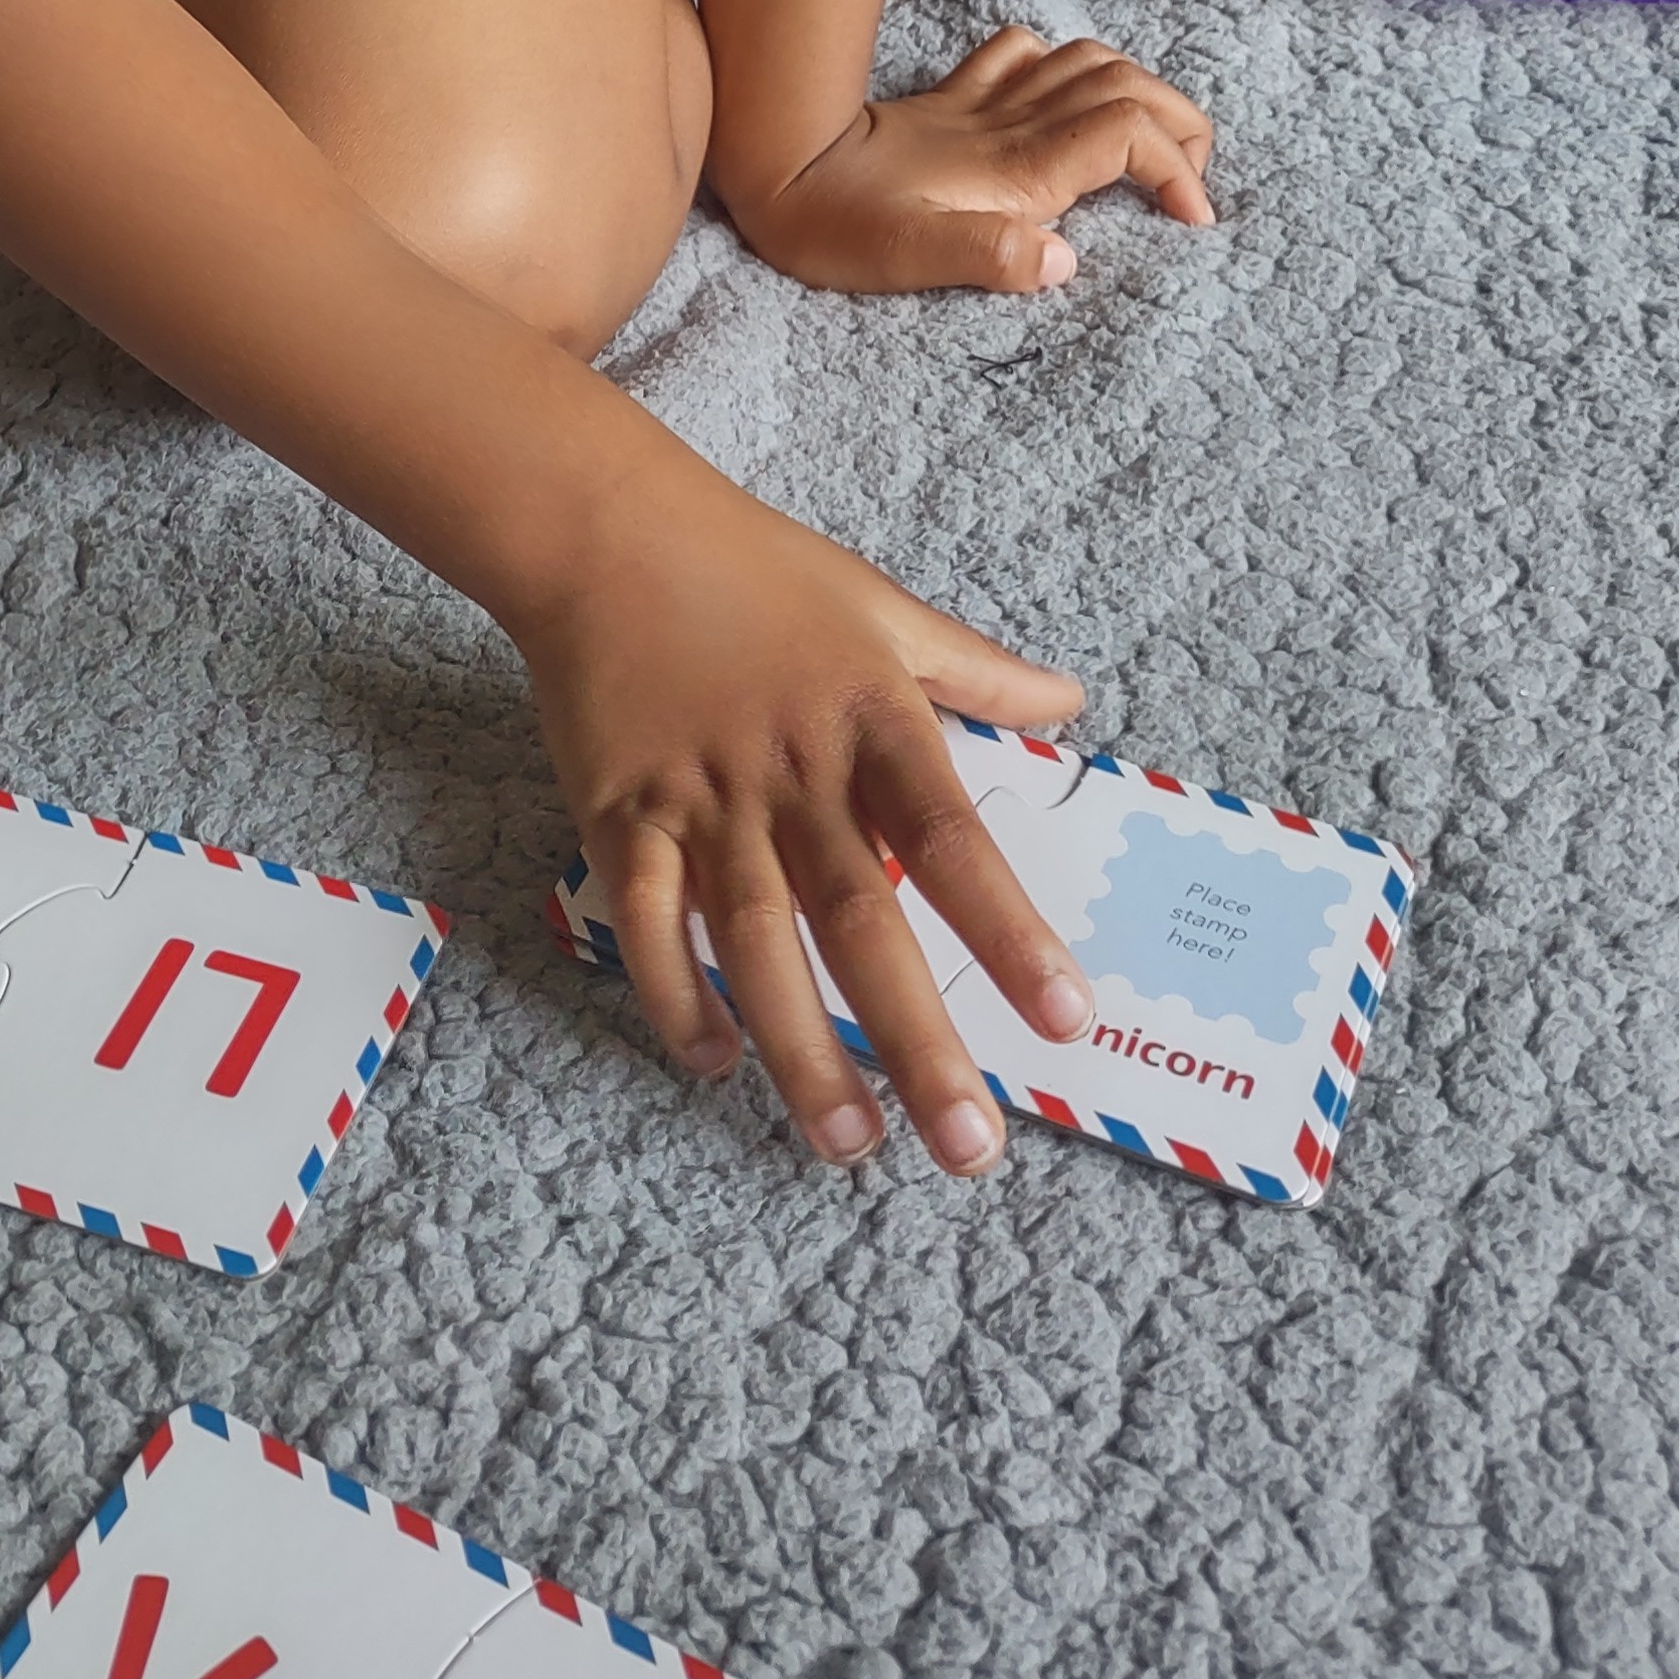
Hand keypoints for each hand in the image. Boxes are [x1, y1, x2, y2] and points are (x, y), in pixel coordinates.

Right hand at [523, 471, 1093, 1173]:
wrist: (604, 531)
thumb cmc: (752, 568)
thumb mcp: (881, 607)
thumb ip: (977, 671)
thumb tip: (1074, 704)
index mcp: (872, 720)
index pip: (955, 840)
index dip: (1011, 931)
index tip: (1065, 1020)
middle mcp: (793, 772)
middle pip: (862, 919)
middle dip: (918, 1039)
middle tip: (968, 1148)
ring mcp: (703, 798)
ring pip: (757, 942)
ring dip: (803, 1050)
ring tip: (851, 1145)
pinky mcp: (622, 812)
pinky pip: (647, 923)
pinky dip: (677, 993)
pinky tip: (715, 1059)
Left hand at [717, 26, 1215, 296]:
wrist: (769, 166)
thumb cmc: (831, 224)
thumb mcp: (905, 258)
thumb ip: (988, 258)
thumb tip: (1061, 260)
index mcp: (1014, 168)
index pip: (1127, 135)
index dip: (1176, 167)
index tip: (1191, 221)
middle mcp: (1009, 125)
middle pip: (1128, 85)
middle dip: (1182, 122)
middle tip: (1196, 180)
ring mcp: (981, 105)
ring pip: (1089, 60)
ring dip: (1140, 89)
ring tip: (1158, 142)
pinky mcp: (952, 100)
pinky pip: (1025, 54)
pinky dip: (1066, 64)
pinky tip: (1065, 93)